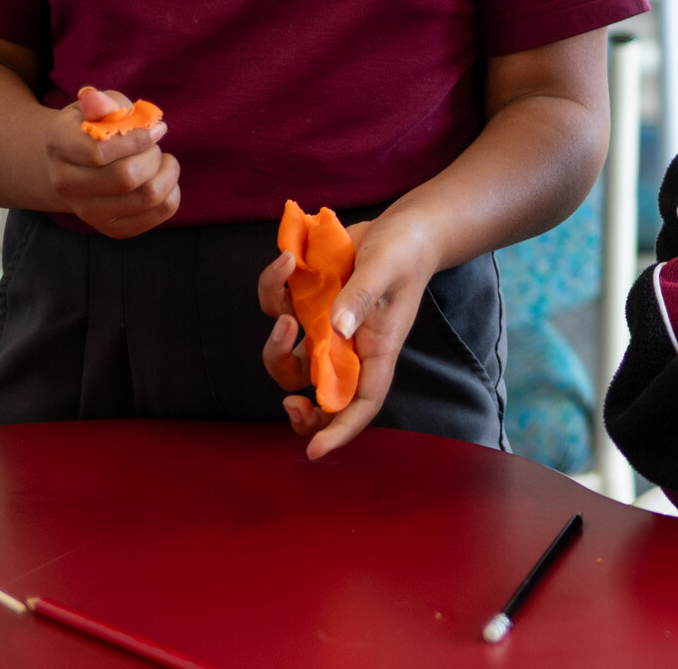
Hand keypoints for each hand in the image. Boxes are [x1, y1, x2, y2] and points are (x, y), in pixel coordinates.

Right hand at [43, 86, 179, 237]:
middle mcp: (64, 183)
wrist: (81, 163)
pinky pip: (160, 213)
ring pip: (147, 196)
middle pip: (126, 177)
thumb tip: (98, 102)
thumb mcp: (100, 106)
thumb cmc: (98, 126)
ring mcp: (86, 211)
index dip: (138, 138)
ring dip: (167, 172)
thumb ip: (104, 103)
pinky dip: (173, 192)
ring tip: (160, 160)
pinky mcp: (112, 228)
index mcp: (59, 145)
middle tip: (154, 145)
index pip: (98, 151)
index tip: (157, 128)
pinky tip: (161, 178)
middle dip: (153, 154)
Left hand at [258, 210, 439, 459]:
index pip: (362, 401)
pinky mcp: (308, 302)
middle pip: (315, 392)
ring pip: (287, 356)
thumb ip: (362, 295)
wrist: (401, 227)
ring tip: (288, 307)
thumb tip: (337, 328)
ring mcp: (324, 326)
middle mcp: (347, 346)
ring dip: (276, 340)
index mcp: (376, 349)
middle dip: (297, 404)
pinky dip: (273, 286)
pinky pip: (277, 306)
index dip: (339, 430)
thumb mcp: (387, 268)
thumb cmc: (404, 252)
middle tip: (289, 400)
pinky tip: (288, 259)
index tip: (314, 451)